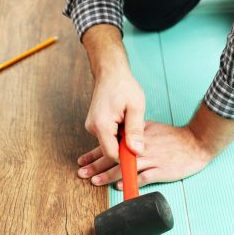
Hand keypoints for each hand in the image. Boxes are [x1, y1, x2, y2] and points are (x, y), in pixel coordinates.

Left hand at [77, 121, 212, 188]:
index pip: (110, 145)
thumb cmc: (171, 137)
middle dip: (95, 165)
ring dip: (108, 175)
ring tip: (94, 181)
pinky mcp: (161, 170)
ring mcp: (151, 159)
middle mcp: (140, 148)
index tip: (82, 160)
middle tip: (81, 172)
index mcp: (135, 137)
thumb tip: (115, 137)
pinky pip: (143, 177)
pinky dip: (130, 181)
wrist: (195, 143)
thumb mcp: (149, 128)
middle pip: (114, 157)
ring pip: (125, 168)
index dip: (95, 153)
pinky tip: (119, 186)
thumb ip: (132, 134)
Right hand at [81, 24, 145, 160]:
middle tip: (141, 140)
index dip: (126, 160)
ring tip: (133, 125)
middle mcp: (93, 128)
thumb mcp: (135, 107)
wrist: (110, 73)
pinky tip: (126, 124)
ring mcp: (92, 127)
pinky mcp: (95, 125)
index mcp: (102, 125)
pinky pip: (108, 137)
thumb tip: (137, 151)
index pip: (112, 154)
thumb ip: (135, 131)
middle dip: (126, 149)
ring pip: (110, 144)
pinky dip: (119, 135)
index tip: (140, 161)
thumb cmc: (123, 86)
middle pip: (111, 150)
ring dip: (123, 140)